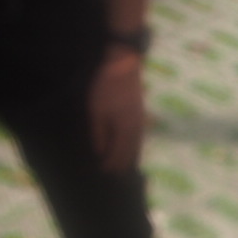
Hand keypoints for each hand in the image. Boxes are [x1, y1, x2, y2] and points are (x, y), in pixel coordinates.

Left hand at [88, 46, 146, 172]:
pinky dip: (133, 144)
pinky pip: (137, 134)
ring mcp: (140, 119)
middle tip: (116, 174)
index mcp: (126, 129)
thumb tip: (99, 152)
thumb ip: (98, 133)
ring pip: (136, 143)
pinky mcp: (139, 111)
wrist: (123, 62)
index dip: (112, 164)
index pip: (119, 153)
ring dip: (130, 155)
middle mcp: (136, 127)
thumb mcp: (96, 110)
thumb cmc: (106, 86)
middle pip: (131, 151)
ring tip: (124, 165)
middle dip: (123, 163)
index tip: (104, 173)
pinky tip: (129, 144)